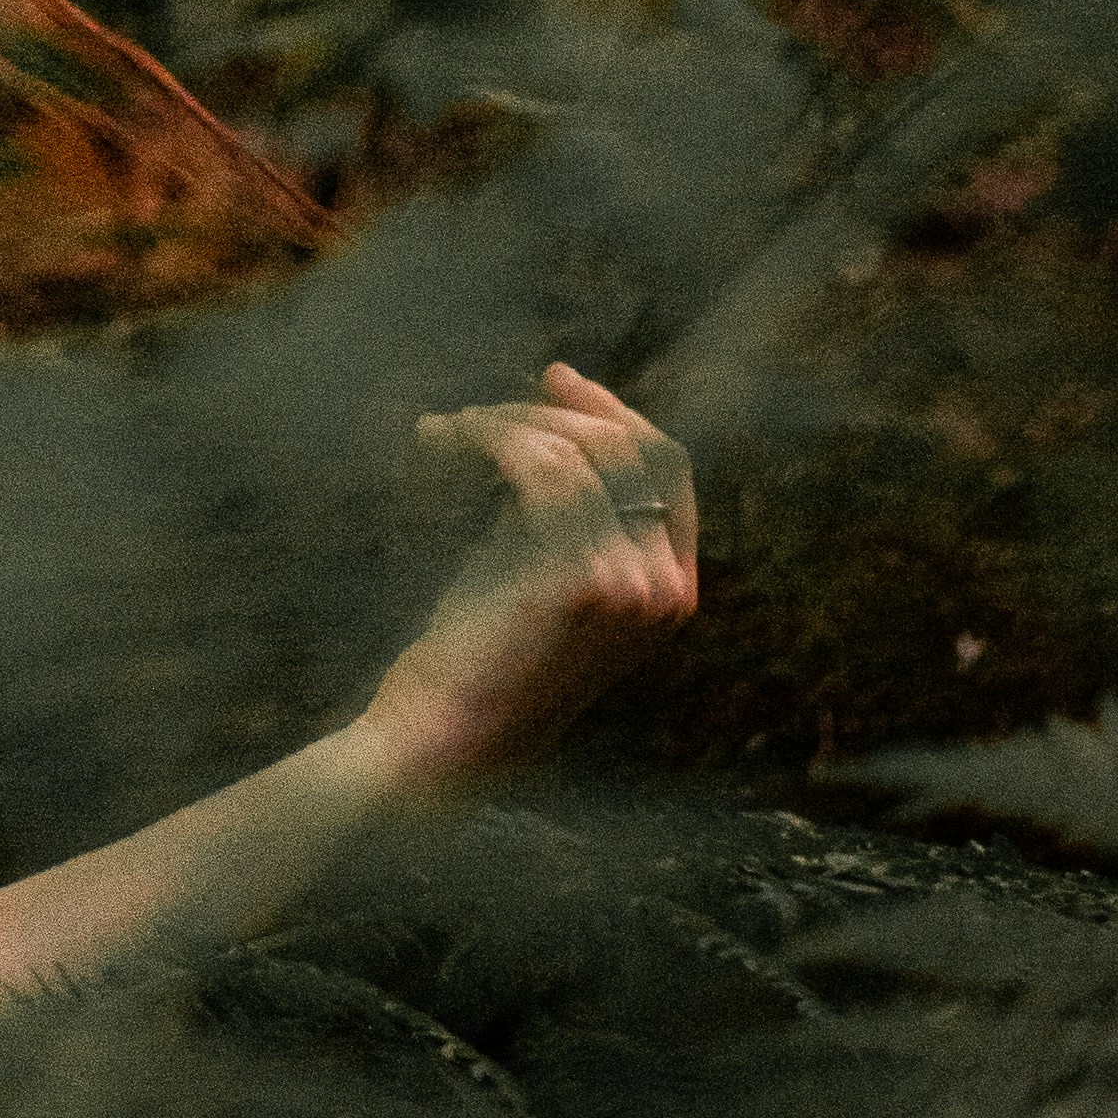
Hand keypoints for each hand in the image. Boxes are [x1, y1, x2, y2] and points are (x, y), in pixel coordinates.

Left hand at [353, 357, 697, 798]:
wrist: (446, 737)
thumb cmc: (482, 654)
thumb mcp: (544, 572)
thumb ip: (569, 513)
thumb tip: (549, 419)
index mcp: (672, 591)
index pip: (669, 466)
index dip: (613, 411)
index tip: (556, 379)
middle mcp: (667, 589)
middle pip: (629, 446)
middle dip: (553, 409)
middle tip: (481, 409)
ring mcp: (632, 586)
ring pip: (578, 448)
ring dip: (504, 422)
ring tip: (448, 432)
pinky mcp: (583, 579)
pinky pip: (541, 466)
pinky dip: (488, 436)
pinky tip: (444, 440)